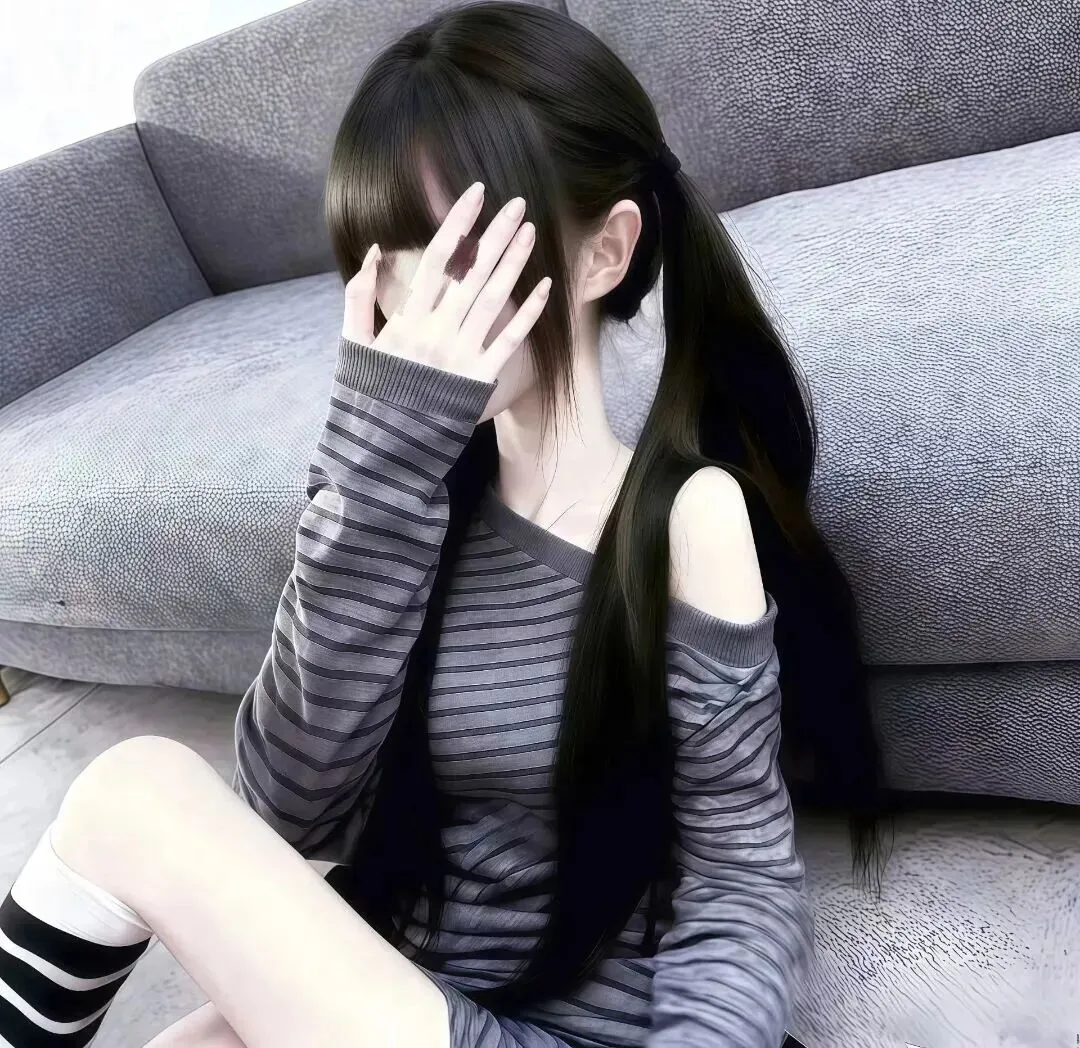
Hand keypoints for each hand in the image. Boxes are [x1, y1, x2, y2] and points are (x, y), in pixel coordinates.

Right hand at [342, 182, 552, 384]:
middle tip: (517, 203)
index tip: (476, 195)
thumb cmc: (369, 394)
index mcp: (407, 317)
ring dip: (514, 263)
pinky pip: (509, 341)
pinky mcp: (480, 378)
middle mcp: (437, 330)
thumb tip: (372, 251)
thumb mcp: (354, 344)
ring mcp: (461, 354)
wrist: (385, 446)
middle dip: (496, 234)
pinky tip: (545, 287)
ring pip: (494, 299)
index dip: (458, 223)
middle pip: (473, 272)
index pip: (438, 258)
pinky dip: (528, 313)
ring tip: (531, 231)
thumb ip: (358, 297)